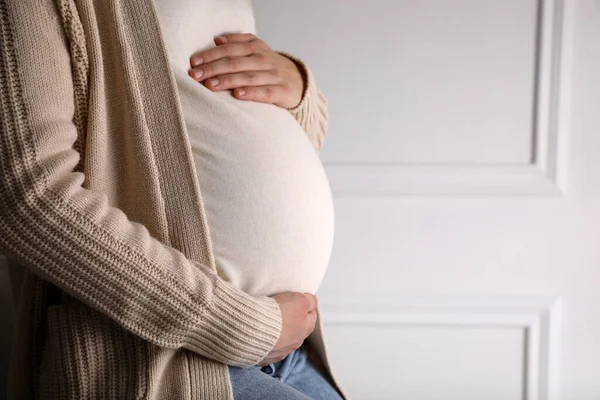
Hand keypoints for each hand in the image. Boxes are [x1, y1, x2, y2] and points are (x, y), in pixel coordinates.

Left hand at [188, 33, 305, 108]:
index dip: (211, 55)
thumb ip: (238, 43)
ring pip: (247, 77)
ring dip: (227, 80)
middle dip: (213, 68)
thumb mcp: (257, 50)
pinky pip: (265, 92)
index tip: (194, 62)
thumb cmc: (270, 68)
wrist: (300, 82)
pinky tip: (237, 95)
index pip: (229, 49)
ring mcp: (274, 75)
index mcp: (255, 48)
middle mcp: (264, 60)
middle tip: (195, 75)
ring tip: (210, 85)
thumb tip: (217, 39)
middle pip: (235, 62)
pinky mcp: (282, 91)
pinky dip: (251, 93)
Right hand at [255, 292, 318, 366]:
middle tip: (280, 308)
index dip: (303, 304)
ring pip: (283, 338)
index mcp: (307, 328)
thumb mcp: (301, 300)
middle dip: (290, 318)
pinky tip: (260, 333)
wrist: (255, 329)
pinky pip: (268, 346)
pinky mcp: (266, 357)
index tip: (294, 299)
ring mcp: (281, 351)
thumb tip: (313, 302)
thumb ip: (310, 300)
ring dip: (278, 331)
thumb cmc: (279, 314)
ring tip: (268, 320)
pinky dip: (266, 340)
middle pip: (297, 327)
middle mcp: (296, 343)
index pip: (311, 314)